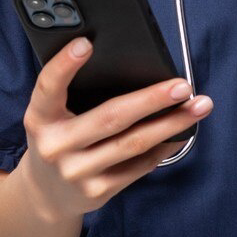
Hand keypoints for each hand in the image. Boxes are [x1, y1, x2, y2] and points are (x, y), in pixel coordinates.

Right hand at [16, 37, 213, 221]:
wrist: (46, 193)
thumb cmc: (58, 139)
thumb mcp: (51, 116)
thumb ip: (73, 94)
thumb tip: (132, 70)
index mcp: (39, 119)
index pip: (48, 87)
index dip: (64, 64)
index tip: (86, 43)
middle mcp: (55, 146)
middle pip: (110, 118)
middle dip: (152, 99)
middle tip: (182, 86)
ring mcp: (76, 172)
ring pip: (133, 143)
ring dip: (170, 124)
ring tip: (197, 107)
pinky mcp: (97, 192)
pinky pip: (138, 166)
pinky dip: (163, 146)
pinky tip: (181, 133)